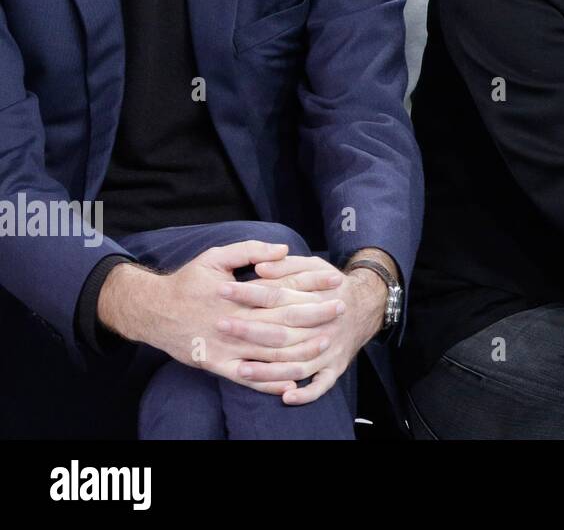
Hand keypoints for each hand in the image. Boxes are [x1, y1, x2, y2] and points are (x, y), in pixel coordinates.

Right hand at [99, 241, 346, 396]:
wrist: (151, 311)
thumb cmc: (188, 281)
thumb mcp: (215, 257)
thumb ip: (250, 250)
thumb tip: (284, 250)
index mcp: (238, 295)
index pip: (283, 290)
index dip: (311, 287)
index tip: (335, 283)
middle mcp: (235, 322)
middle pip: (283, 322)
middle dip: (315, 316)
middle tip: (341, 310)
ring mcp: (226, 347)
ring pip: (270, 354)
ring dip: (300, 351)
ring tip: (326, 344)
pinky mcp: (217, 364)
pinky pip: (247, 378)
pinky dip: (269, 383)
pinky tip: (291, 384)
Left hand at [227, 265, 387, 404]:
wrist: (367, 305)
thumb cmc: (332, 285)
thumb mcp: (314, 266)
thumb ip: (286, 266)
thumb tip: (259, 267)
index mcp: (316, 297)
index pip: (277, 295)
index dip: (249, 292)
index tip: (221, 289)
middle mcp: (323, 325)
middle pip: (282, 332)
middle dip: (249, 329)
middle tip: (220, 325)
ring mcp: (330, 349)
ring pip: (297, 363)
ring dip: (269, 369)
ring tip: (241, 368)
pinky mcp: (336, 367)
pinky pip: (321, 385)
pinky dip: (306, 393)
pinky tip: (286, 397)